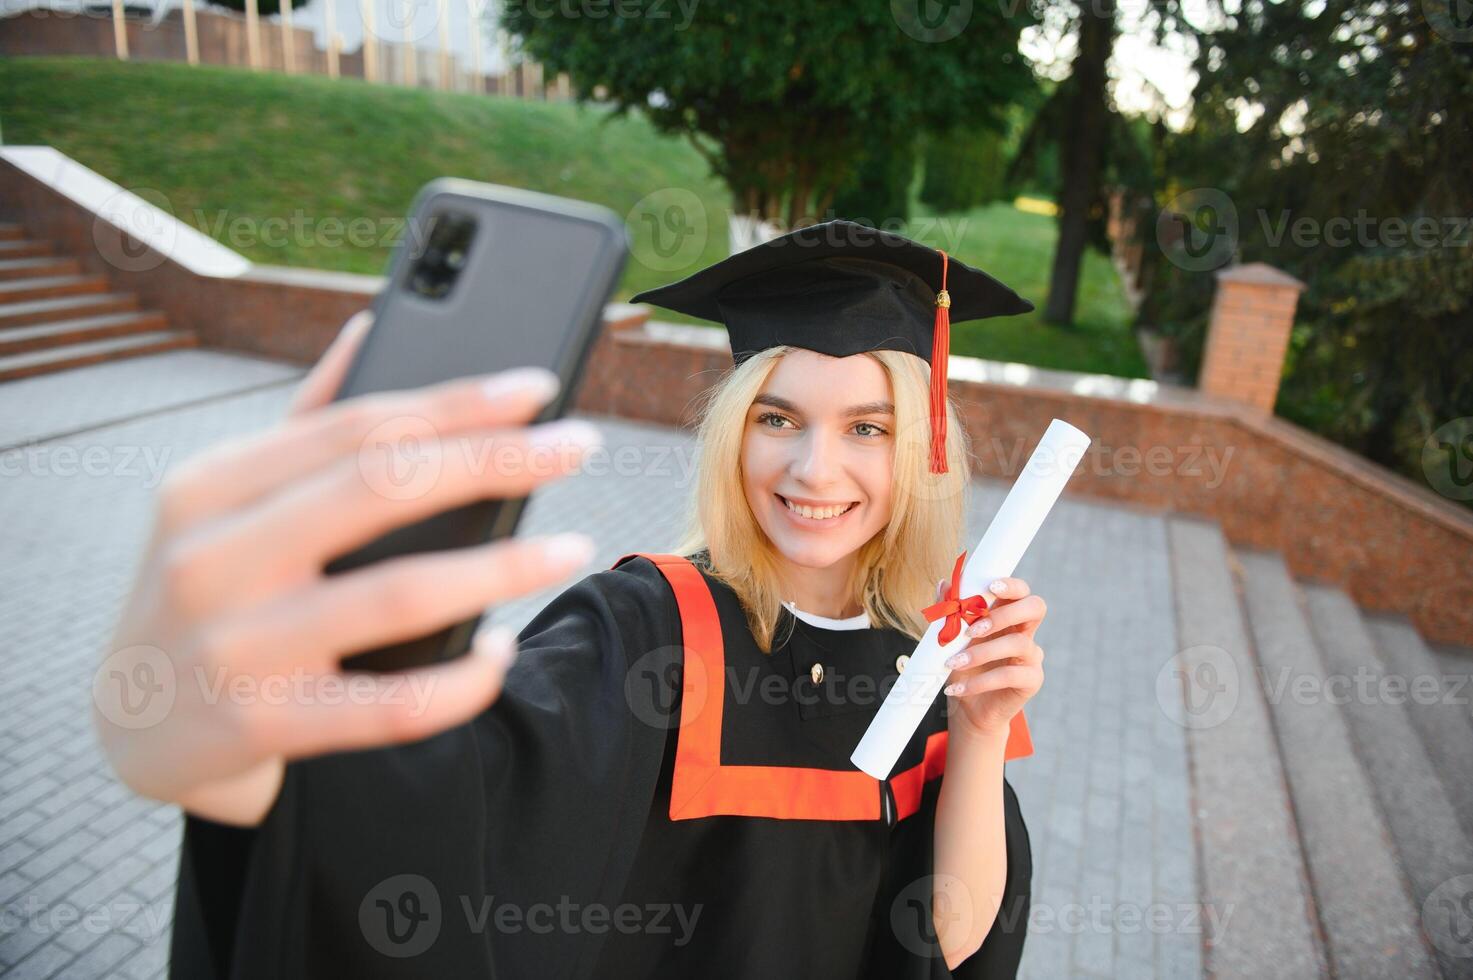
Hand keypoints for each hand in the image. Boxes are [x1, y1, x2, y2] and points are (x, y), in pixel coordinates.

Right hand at [94, 310, 601, 823]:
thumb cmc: (209, 587)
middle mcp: (211, 558)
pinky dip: (460, 680)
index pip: (356, 425)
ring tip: (572, 547)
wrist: (130, 726)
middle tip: (580, 446)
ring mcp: (233, 647)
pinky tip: (500, 652)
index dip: (456, 401)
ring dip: (501, 568)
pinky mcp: (260, 727)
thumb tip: (375, 325)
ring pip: (396, 594)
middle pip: (380, 488)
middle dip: (495, 459)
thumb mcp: (228, 500)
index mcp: (209, 485)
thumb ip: (305, 419)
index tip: (539, 388)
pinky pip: (389, 708)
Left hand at [934, 576, 1045, 741]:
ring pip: (1018, 643)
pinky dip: (980, 682)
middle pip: (1035, 607)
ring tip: (953, 663)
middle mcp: (1025, 632)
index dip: (1012, 585)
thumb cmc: (961, 667)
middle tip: (972, 629)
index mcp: (1008, 615)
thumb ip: (949, 612)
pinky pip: (1009, 675)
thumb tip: (944, 584)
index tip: (991, 586)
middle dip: (1004, 613)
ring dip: (981, 652)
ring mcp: (1031, 656)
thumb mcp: (951, 639)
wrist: (966, 708)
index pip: (1021, 591)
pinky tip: (958, 690)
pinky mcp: (1031, 681)